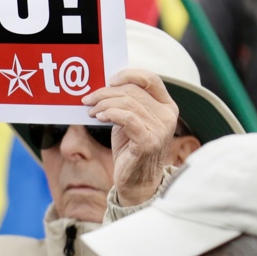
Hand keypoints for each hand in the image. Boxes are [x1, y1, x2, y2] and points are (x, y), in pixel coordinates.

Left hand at [84, 69, 187, 205]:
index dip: (128, 75)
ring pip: (127, 103)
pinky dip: (110, 114)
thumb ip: (126, 102)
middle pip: (132, 91)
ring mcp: (160, 129)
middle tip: (89, 99)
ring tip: (91, 110)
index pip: (150, 79)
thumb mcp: (130, 120)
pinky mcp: (149, 142)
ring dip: (103, 104)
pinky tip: (100, 117)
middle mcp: (167, 116)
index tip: (109, 80)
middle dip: (106, 92)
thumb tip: (103, 86)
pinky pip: (127, 118)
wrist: (136, 181)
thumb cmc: (131, 148)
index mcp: (167, 106)